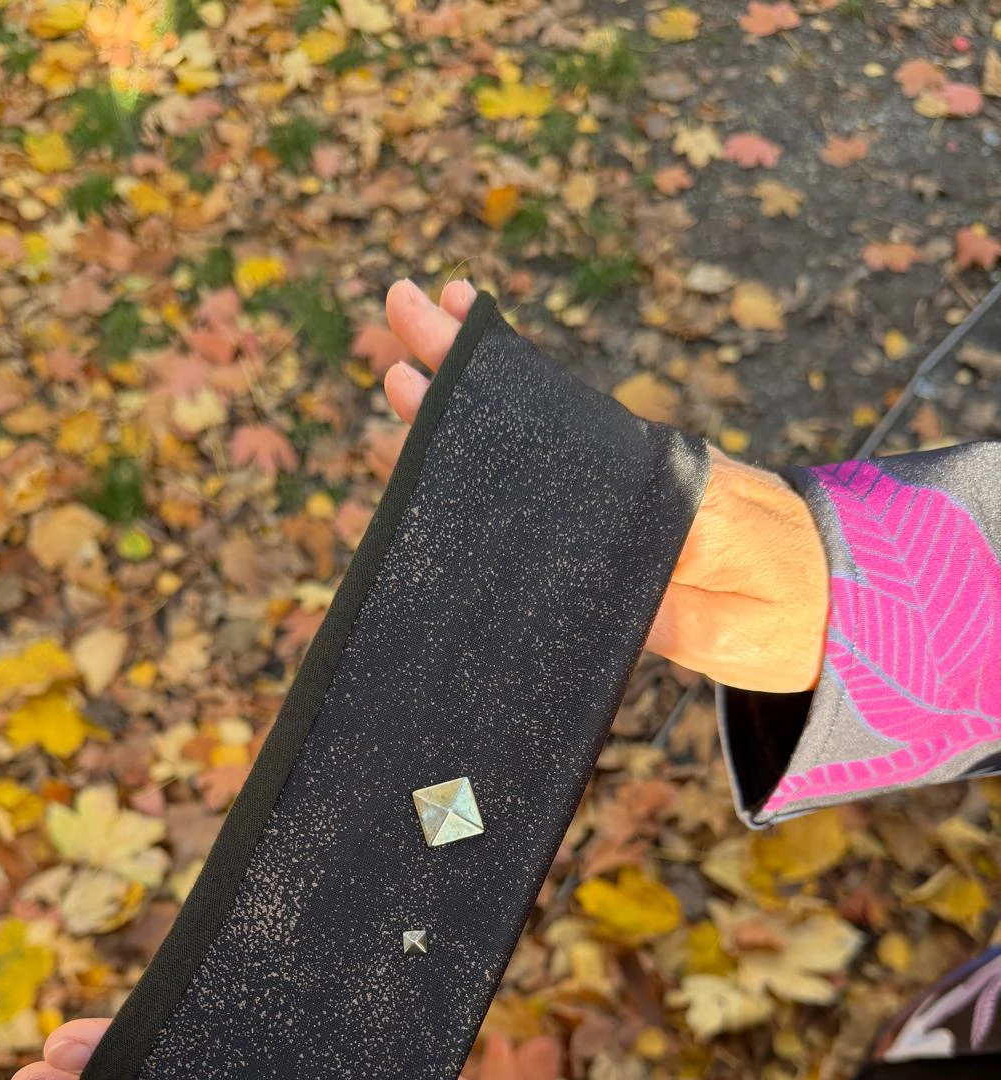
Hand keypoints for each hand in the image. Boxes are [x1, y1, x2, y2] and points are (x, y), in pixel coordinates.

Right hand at [384, 278, 828, 694]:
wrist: (837, 616)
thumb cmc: (790, 607)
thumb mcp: (733, 611)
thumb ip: (670, 604)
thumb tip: (599, 588)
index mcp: (651, 481)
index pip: (556, 414)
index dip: (497, 370)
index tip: (452, 318)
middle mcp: (625, 481)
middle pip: (526, 414)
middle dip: (460, 365)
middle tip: (400, 306)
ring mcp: (614, 508)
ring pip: (524, 449)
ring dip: (463, 411)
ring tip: (397, 368)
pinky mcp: (612, 546)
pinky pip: (538, 498)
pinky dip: (488, 471)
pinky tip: (441, 459)